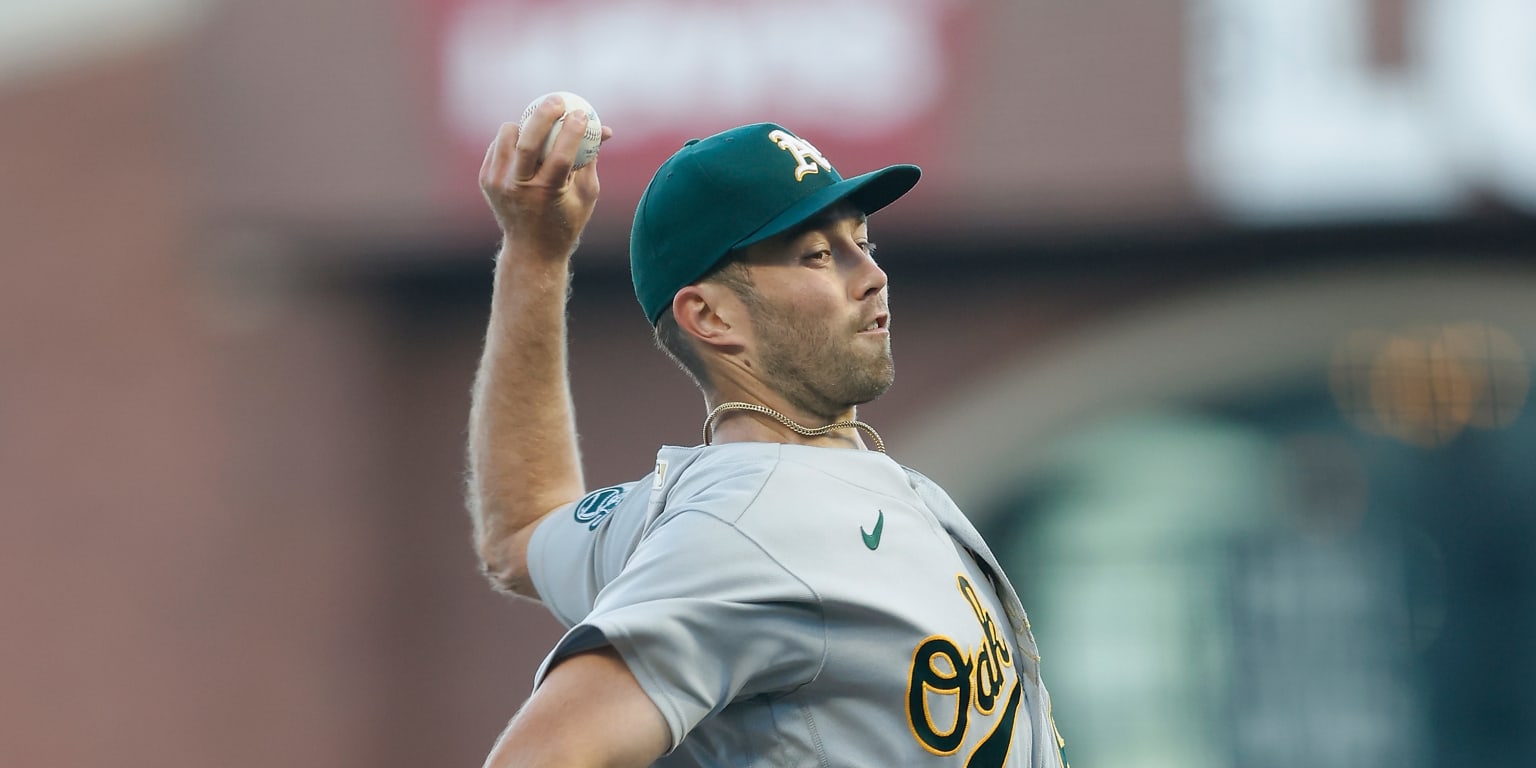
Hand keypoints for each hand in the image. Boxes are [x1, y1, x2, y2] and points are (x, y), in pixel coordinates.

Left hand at [479, 96, 614, 260]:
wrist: (532, 249)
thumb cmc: (567, 218)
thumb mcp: (586, 193)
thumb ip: (591, 158)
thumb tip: (602, 128)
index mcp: (547, 194)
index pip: (561, 155)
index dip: (573, 130)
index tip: (582, 113)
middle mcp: (518, 188)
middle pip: (527, 141)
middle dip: (543, 114)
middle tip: (558, 100)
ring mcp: (498, 184)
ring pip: (508, 135)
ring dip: (524, 126)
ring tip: (538, 128)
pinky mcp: (486, 179)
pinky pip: (499, 145)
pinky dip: (513, 140)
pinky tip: (524, 145)